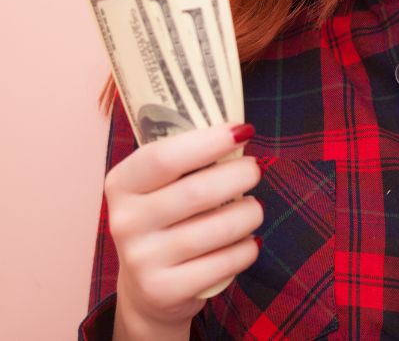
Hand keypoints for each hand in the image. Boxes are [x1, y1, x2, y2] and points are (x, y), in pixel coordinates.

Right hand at [105, 123, 262, 338]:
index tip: (242, 131)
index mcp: (122, 184)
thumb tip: (239, 132)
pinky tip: (247, 242)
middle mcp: (125, 221)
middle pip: (198, 191)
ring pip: (218, 228)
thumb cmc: (169, 218)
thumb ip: (191, 159)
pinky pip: (225, 262)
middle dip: (240, 175)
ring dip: (250, 213)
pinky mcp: (164, 290)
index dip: (208, 141)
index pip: (163, 157)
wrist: (149, 287)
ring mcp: (142, 259)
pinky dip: (247, 248)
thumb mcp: (164, 186)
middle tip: (254, 171)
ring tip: (253, 208)